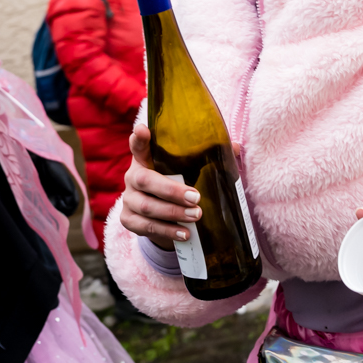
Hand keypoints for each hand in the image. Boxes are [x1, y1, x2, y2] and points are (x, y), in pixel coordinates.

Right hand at [117, 124, 200, 249]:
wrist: (163, 218)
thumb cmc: (178, 186)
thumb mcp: (188, 172)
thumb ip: (207, 158)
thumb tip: (234, 147)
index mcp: (146, 160)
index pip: (138, 145)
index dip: (138, 138)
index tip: (142, 130)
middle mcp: (133, 177)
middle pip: (144, 180)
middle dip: (171, 190)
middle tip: (196, 197)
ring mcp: (128, 200)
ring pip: (146, 206)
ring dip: (173, 213)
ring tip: (196, 216)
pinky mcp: (128, 220)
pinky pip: (146, 227)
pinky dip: (167, 231)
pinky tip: (185, 233)